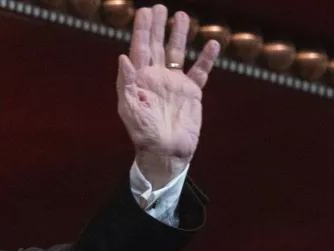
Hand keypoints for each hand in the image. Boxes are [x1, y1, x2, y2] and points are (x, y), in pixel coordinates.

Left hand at [116, 4, 219, 187]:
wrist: (166, 154)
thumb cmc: (144, 135)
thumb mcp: (130, 110)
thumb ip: (127, 83)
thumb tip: (122, 57)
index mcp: (140, 81)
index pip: (140, 50)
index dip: (141, 31)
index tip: (144, 12)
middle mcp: (156, 79)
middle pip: (157, 46)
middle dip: (157, 27)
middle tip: (159, 7)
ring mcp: (174, 84)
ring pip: (177, 54)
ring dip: (178, 36)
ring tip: (181, 16)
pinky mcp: (191, 93)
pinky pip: (199, 71)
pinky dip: (206, 58)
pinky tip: (211, 43)